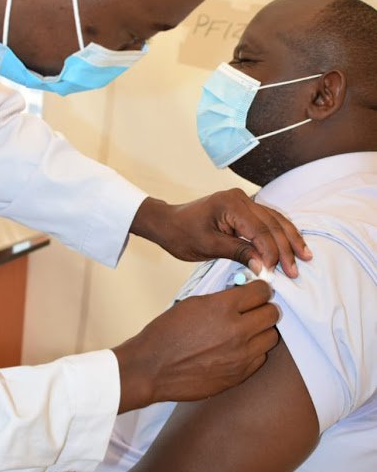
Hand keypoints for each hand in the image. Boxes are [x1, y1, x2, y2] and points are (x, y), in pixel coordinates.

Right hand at [112, 280, 278, 411]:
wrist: (152, 368)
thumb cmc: (167, 333)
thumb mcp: (193, 303)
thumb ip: (222, 298)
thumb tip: (242, 293)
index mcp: (223, 307)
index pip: (261, 291)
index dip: (259, 288)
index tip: (255, 291)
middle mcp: (237, 331)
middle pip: (272, 313)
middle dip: (264, 308)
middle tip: (253, 309)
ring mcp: (241, 356)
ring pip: (271, 336)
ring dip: (262, 330)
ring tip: (246, 329)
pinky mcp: (239, 375)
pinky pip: (261, 358)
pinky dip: (254, 351)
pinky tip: (238, 348)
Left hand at [130, 189, 311, 276]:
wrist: (167, 223)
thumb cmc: (181, 233)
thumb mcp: (208, 246)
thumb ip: (238, 253)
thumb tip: (263, 267)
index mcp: (231, 204)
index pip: (260, 230)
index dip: (272, 252)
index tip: (278, 272)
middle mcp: (240, 198)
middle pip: (272, 224)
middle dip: (286, 248)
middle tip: (295, 270)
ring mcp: (243, 201)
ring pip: (274, 220)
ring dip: (289, 239)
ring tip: (304, 257)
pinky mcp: (243, 208)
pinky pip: (267, 220)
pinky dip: (280, 233)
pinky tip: (292, 245)